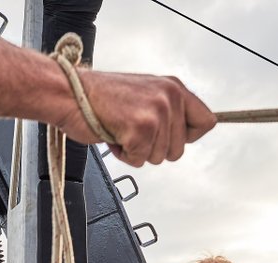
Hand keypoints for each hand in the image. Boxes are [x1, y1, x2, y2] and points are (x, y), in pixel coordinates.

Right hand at [58, 71, 215, 166]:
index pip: (206, 122)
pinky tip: (114, 134)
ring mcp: (156, 113)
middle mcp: (169, 97)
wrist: (70, 93)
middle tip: (133, 130)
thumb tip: (184, 133)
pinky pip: (139, 160)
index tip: (172, 137)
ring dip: (137, 150)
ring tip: (122, 129)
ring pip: (159, 157)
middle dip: (155, 148)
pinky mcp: (140, 129)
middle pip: (180, 149)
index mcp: (173, 87)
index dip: (188, 137)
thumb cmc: (101, 97)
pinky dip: (124, 155)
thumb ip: (168, 110)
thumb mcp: (145, 95)